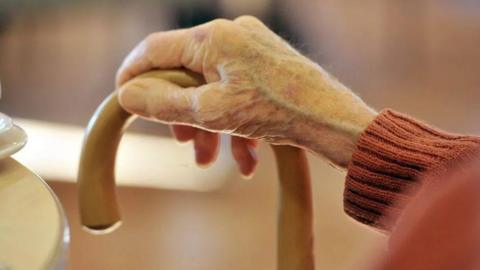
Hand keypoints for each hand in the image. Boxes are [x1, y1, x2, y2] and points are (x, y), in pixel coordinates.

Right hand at [116, 16, 376, 173]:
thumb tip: (125, 95)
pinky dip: (233, 123)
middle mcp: (231, 35)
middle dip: (181, 114)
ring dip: (209, 126)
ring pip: (211, 87)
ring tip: (212, 161)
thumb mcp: (211, 113)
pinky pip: (235, 91)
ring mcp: (251, 49)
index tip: (122, 98)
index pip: (155, 49)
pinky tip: (245, 158)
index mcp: (214, 37)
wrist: (333, 121)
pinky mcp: (265, 66)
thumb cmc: (276, 112)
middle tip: (183, 144)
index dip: (133, 74)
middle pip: (185, 73)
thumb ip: (163, 105)